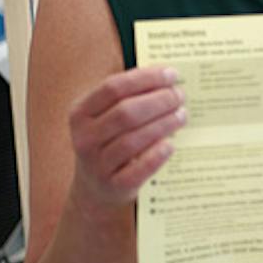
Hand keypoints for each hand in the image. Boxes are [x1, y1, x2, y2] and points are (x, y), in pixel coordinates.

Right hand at [68, 67, 187, 206]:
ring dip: (163, 124)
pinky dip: (156, 155)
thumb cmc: (109, 142)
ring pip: (133, 140)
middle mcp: (84, 137)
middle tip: (179, 96)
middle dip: (158, 100)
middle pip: (125, 112)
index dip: (145, 78)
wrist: (96, 188)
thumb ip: (130, 97)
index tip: (171, 74)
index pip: (113, 87)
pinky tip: (170, 145)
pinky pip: (138, 169)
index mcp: (81, 113)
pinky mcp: (114, 186)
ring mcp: (97, 164)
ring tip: (181, 116)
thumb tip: (168, 78)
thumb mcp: (107, 117)